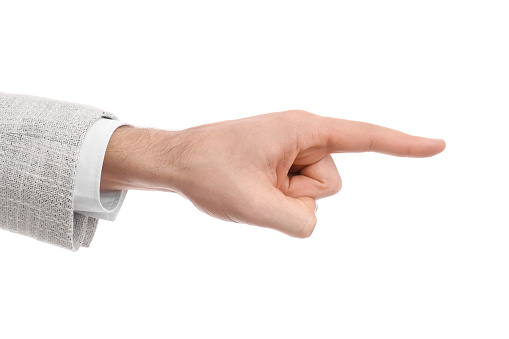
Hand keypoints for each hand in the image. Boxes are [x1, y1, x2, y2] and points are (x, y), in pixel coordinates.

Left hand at [101, 110, 445, 236]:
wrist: (178, 160)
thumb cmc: (210, 173)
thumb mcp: (254, 205)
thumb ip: (299, 222)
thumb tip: (312, 220)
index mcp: (303, 129)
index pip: (365, 138)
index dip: (404, 145)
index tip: (439, 146)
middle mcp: (303, 134)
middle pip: (330, 182)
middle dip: (298, 194)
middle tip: (258, 183)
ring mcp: (293, 149)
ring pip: (313, 192)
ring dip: (284, 197)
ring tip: (251, 183)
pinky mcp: (283, 161)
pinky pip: (297, 192)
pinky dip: (277, 197)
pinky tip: (251, 184)